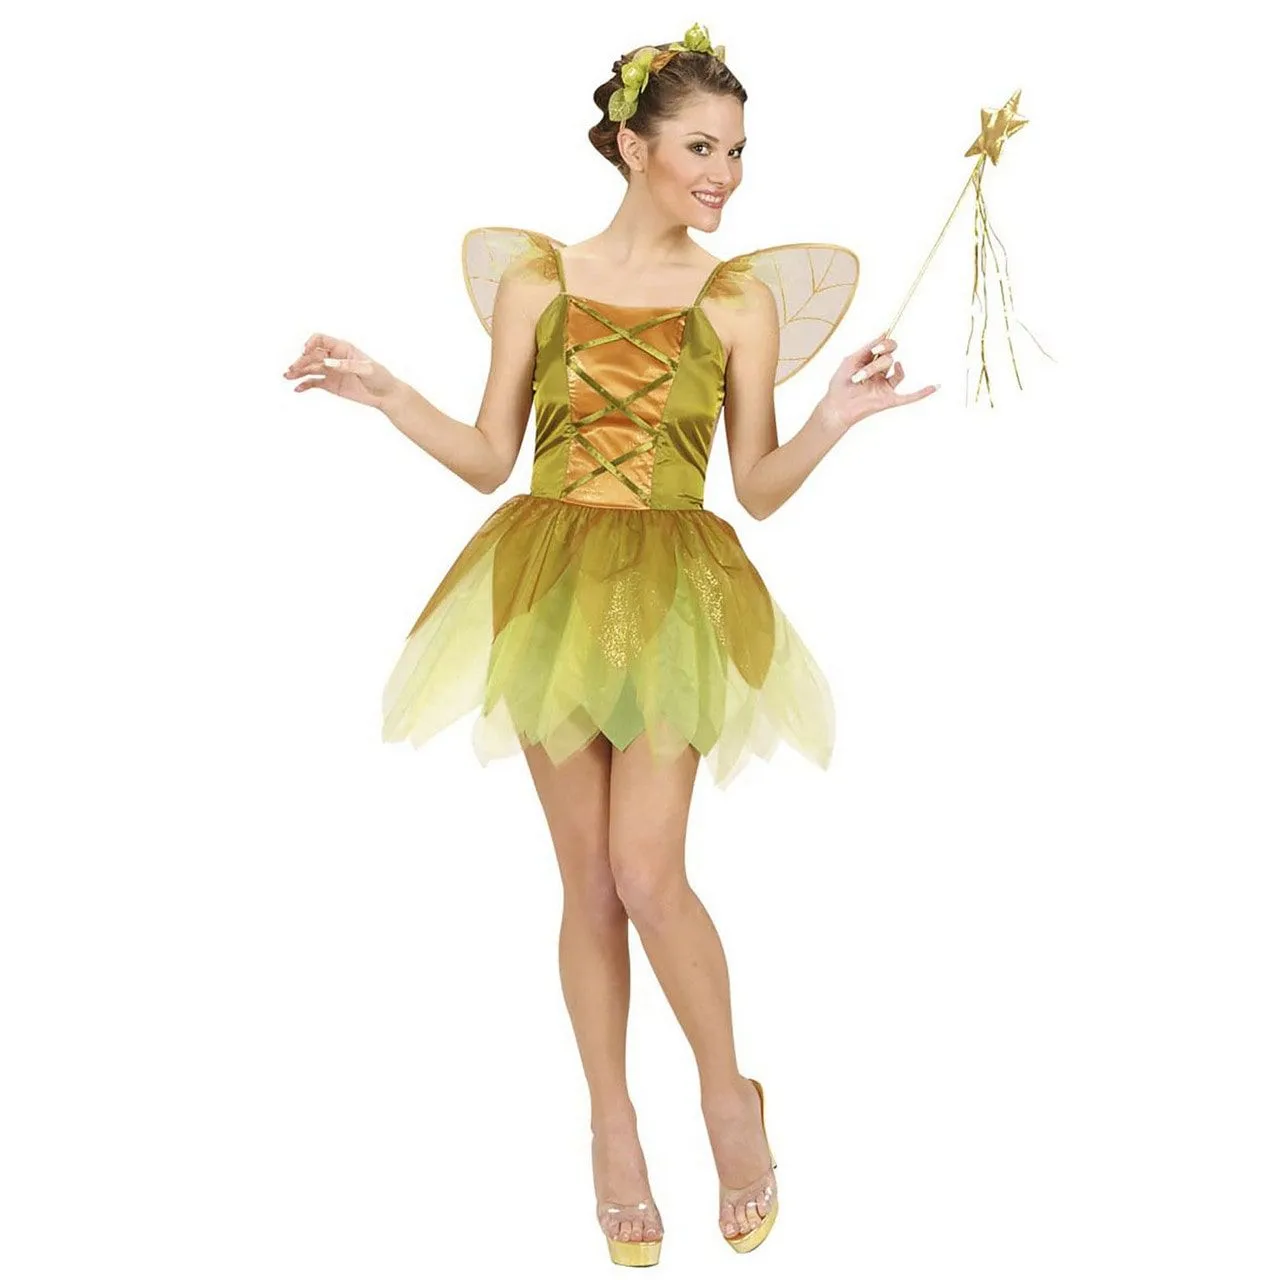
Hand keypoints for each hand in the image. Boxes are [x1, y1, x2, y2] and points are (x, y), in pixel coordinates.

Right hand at [283, 333, 397, 406]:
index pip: (321, 340)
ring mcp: (331, 371)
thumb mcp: (366, 369)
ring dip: (298, 371)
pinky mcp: (331, 384)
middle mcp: (334, 358)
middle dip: (301, 360)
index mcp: (343, 348)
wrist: (386, 394)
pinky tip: (297, 389)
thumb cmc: (380, 377)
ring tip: (287, 376)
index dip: (311, 343)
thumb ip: (347, 365)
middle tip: (293, 369)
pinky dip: (305, 385)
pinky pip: (314, 383)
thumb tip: (328, 363)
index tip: (306, 352)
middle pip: (312, 355)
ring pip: (310, 368)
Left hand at [819, 332, 938, 430]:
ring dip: (875, 371)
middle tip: (863, 370)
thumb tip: (884, 334)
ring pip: (896, 372)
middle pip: (889, 358)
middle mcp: (882, 373)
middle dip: (874, 363)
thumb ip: (867, 347)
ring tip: (860, 379)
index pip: (887, 348)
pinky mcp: (889, 399)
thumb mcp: (850, 360)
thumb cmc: (840, 385)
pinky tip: (934, 386)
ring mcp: (886, 386)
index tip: (876, 349)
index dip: (885, 345)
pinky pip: (909, 396)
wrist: (835, 407)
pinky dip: (922, 392)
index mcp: (873, 363)